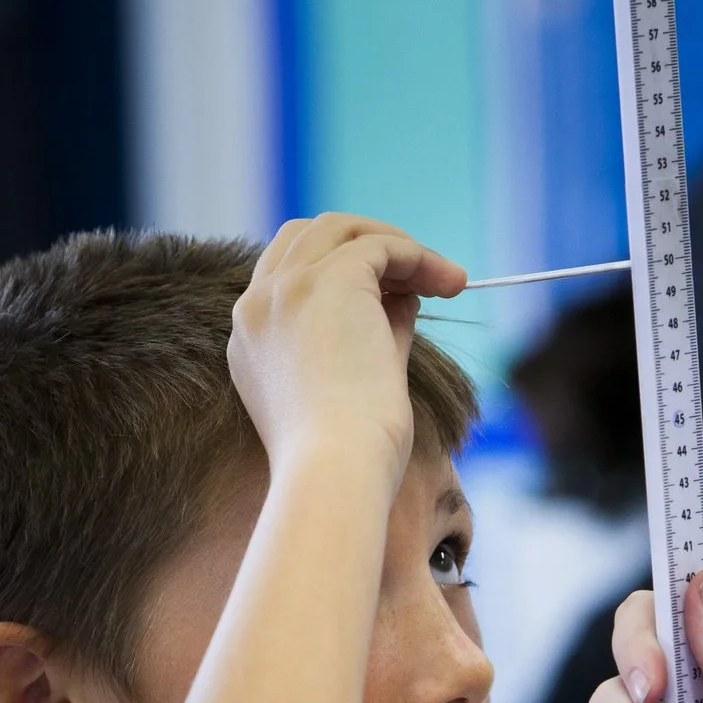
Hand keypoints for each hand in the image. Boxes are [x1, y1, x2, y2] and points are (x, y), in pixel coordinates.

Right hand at [229, 214, 467, 486]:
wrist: (336, 473)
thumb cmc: (349, 455)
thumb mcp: (357, 381)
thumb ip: (374, 332)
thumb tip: (406, 295)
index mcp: (252, 339)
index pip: (289, 275)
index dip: (342, 272)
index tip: (391, 295)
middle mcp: (257, 306)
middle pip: (307, 236)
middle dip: (364, 245)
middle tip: (418, 276)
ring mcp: (285, 289)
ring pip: (340, 229)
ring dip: (396, 245)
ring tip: (445, 279)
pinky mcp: (326, 281)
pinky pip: (379, 247)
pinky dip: (419, 257)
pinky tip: (450, 285)